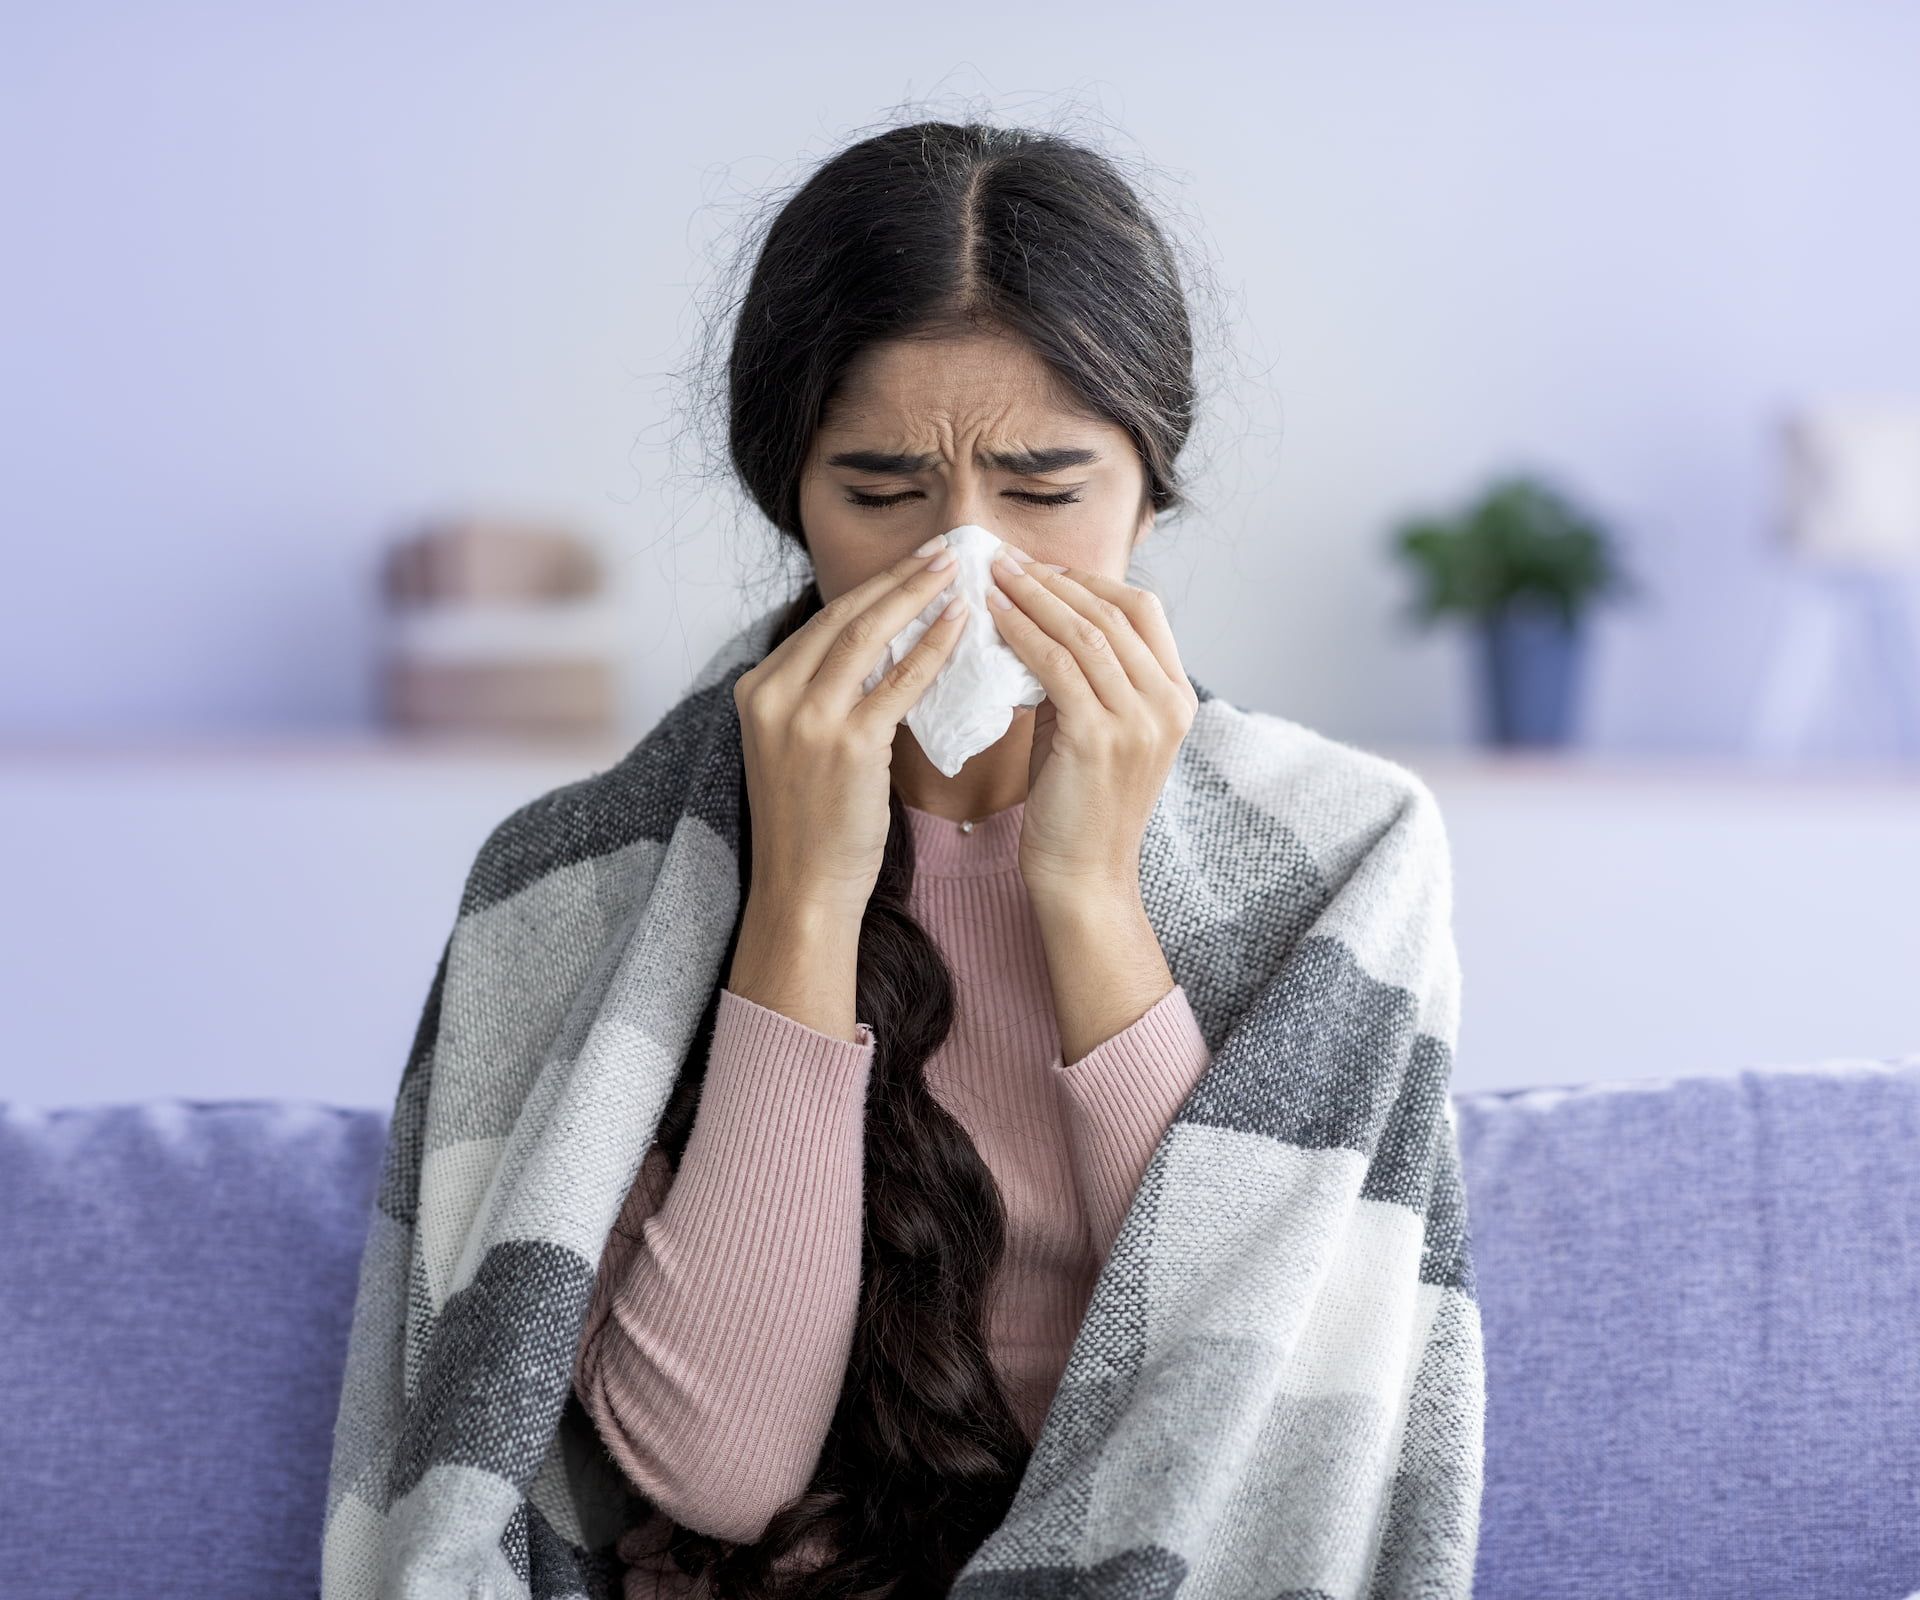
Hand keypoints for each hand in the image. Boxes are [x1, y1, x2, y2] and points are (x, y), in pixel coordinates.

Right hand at [732, 539, 965, 920]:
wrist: (802, 889)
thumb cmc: (812, 824)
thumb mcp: (798, 746)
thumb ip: (823, 696)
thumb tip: (879, 649)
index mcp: (756, 689)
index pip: (823, 623)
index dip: (874, 588)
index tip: (913, 564)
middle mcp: (772, 694)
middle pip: (843, 616)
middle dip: (898, 578)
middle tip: (943, 550)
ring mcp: (805, 718)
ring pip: (868, 636)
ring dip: (916, 596)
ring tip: (956, 571)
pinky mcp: (845, 745)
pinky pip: (898, 682)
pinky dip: (932, 648)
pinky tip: (960, 626)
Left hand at [985, 552, 1198, 905]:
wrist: (1084, 875)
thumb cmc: (1080, 804)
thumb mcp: (1094, 729)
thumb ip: (1084, 679)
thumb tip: (1039, 622)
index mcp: (1176, 697)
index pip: (1142, 611)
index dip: (1090, 581)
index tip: (1041, 568)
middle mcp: (1168, 704)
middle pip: (1114, 612)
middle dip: (1056, 579)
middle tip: (1007, 559)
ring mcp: (1140, 721)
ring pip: (1085, 632)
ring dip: (1034, 596)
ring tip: (994, 575)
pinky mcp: (1100, 738)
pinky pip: (1057, 666)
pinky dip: (1023, 632)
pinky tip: (993, 616)